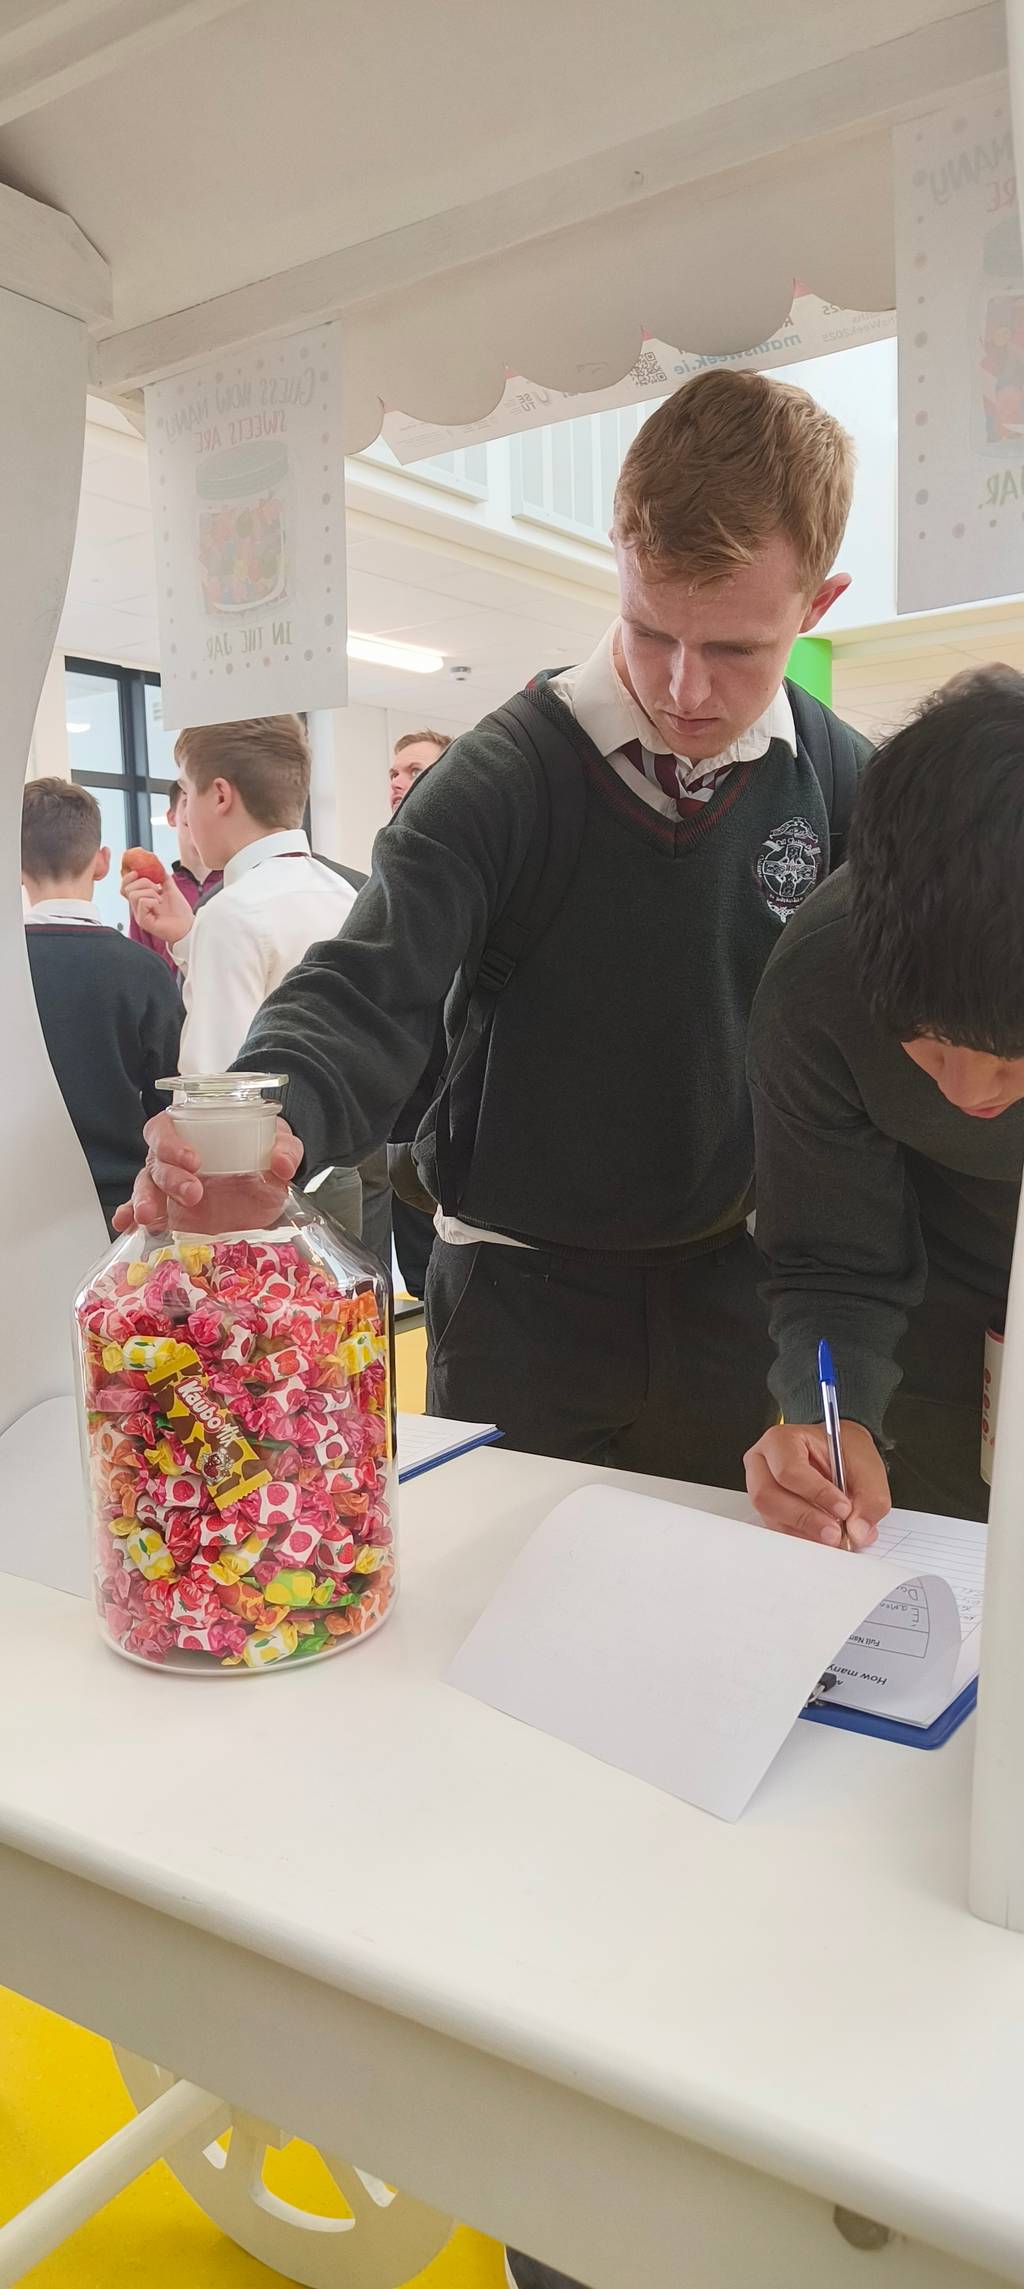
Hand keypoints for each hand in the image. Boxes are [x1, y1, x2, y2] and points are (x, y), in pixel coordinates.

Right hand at [113, 1111, 303, 1232]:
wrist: (267, 1201)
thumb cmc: (263, 1164)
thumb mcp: (279, 1151)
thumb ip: (286, 1148)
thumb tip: (282, 1162)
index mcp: (193, 1132)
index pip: (165, 1128)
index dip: (171, 1142)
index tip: (193, 1160)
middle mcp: (172, 1159)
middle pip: (155, 1161)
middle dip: (170, 1177)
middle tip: (193, 1193)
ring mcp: (167, 1188)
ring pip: (144, 1187)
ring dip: (143, 1200)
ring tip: (149, 1217)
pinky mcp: (167, 1215)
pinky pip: (140, 1214)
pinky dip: (127, 1218)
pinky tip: (125, 1226)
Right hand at [122, 870, 194, 947]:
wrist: (188, 926)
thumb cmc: (179, 912)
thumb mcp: (170, 888)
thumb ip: (162, 877)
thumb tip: (157, 864)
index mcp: (142, 899)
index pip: (125, 887)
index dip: (127, 877)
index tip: (137, 872)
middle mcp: (138, 908)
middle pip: (127, 888)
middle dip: (143, 882)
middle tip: (157, 889)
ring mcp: (139, 915)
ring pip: (134, 894)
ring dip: (150, 892)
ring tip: (160, 900)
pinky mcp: (143, 922)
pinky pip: (142, 902)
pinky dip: (152, 901)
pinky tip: (159, 906)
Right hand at [744, 1420, 889, 1547]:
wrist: (841, 1457)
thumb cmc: (845, 1452)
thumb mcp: (867, 1465)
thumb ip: (870, 1497)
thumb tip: (859, 1530)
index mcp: (782, 1441)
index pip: (789, 1470)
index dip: (816, 1493)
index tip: (843, 1508)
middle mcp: (763, 1464)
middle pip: (768, 1496)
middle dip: (805, 1519)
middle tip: (836, 1533)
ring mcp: (761, 1489)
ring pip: (772, 1518)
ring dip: (805, 1533)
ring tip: (834, 1538)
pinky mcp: (769, 1512)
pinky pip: (778, 1530)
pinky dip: (803, 1539)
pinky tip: (823, 1539)